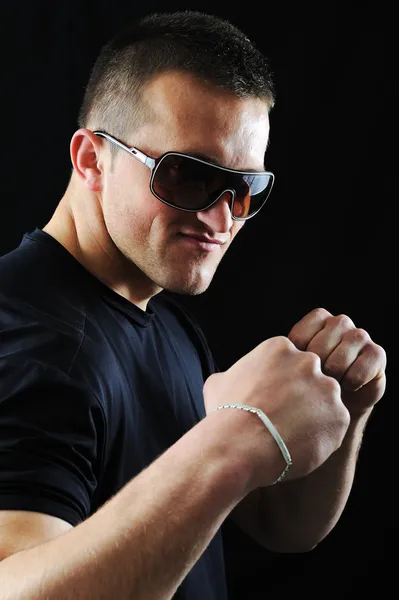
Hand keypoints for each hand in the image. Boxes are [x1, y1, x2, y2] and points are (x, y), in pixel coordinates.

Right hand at [204, 336, 349, 487]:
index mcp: (280, 348)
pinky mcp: (340, 415)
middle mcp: (308, 362)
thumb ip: (233, 375)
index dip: (279, 384)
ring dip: (312, 416)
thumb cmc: (225, 414)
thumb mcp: (218, 384)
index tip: (269, 400)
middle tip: (283, 418)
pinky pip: (334, 425)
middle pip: (310, 378)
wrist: (240, 445)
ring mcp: (327, 388)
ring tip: (290, 436)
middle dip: (300, 397)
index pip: (288, 362)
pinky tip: (300, 446)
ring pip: (325, 402)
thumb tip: (227, 380)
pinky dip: (321, 437)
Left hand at [287, 308, 386, 416]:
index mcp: (316, 321)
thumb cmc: (305, 387)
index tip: (294, 373)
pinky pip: (367, 361)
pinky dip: (353, 378)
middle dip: (318, 361)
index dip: (299, 354)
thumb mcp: (288, 369)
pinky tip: (346, 388)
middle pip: (328, 334)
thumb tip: (265, 356)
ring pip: (350, 342)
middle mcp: (339, 323)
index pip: (304, 330)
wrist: (333, 408)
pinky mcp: (376, 354)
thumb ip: (281, 357)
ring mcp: (359, 336)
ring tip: (328, 385)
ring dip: (337, 368)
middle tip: (312, 381)